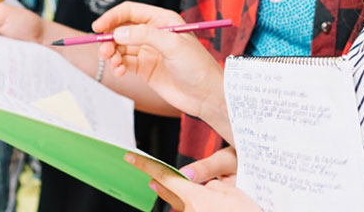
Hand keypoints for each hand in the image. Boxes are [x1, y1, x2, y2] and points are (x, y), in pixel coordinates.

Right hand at [91, 2, 225, 124]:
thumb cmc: (196, 66)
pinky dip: (117, 66)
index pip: (130, 11)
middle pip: (122, 30)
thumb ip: (144, 36)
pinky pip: (124, 62)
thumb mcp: (172, 45)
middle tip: (105, 52)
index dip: (112, 17)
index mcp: (162, 20)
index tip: (98, 27)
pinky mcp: (145, 68)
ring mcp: (148, 51)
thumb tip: (118, 33)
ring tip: (113, 63)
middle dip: (109, 39)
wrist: (206, 96)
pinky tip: (119, 72)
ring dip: (112, 54)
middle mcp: (153, 33)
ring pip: (120, 47)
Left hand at [124, 152, 259, 211]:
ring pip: (181, 205)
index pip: (165, 176)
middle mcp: (191, 211)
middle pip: (168, 193)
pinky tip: (208, 203)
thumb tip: (197, 181)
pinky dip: (194, 204)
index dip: (146, 165)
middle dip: (158, 182)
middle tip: (147, 174)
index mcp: (196, 197)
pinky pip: (193, 211)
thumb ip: (210, 181)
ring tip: (181, 189)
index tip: (129, 157)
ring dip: (179, 196)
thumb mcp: (234, 190)